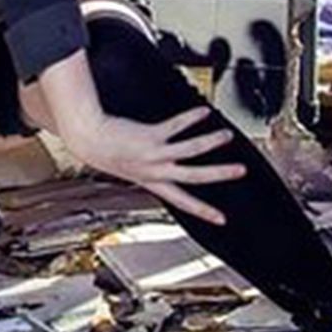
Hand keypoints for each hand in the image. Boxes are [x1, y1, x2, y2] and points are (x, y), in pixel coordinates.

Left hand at [59, 105, 247, 225]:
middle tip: (241, 171)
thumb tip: (167, 168)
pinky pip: (176, 126)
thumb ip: (150, 172)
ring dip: (212, 142)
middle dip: (220, 174)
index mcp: (153, 183)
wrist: (89, 140)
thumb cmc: (108, 153)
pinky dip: (192, 118)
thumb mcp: (131, 170)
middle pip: (195, 176)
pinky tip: (204, 112)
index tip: (222, 220)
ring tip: (227, 135)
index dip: (203, 212)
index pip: (183, 202)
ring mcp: (154, 154)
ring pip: (190, 149)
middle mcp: (156, 171)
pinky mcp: (150, 136)